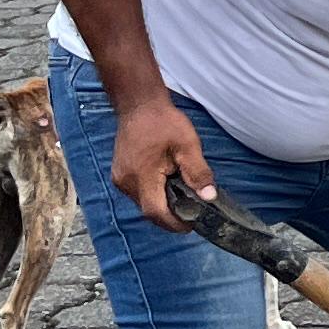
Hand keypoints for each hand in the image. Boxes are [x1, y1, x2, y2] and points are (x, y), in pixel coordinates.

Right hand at [119, 100, 215, 229]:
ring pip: (143, 203)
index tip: (192, 224)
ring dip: (162, 204)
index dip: (175, 223)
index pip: (156, 213)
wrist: (139, 104)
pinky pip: (138, 193)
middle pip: (150, 211)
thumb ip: (198, 173)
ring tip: (181, 193)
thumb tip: (209, 196)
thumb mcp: (188, 145)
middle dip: (171, 214)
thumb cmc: (163, 121)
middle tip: (192, 209)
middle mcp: (126, 182)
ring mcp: (120, 178)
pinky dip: (154, 194)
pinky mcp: (120, 174)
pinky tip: (167, 184)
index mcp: (141, 176)